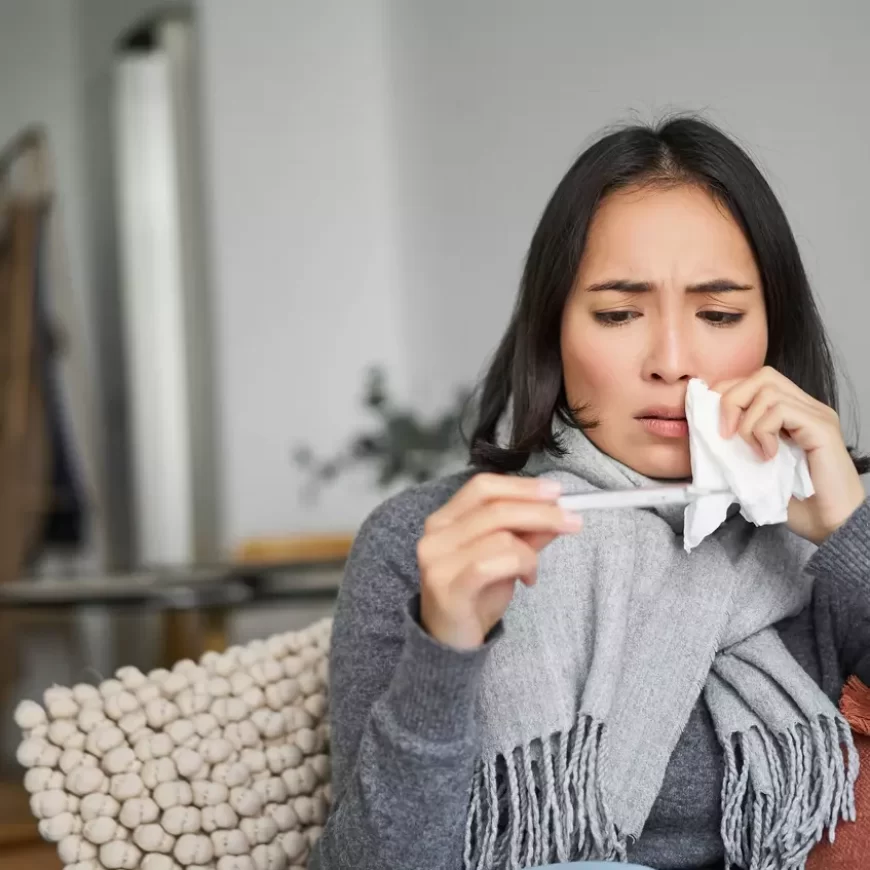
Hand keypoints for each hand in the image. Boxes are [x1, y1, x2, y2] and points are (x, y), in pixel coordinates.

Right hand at [418, 473, 581, 649]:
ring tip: (533, 570)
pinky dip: (520, 566)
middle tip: (572, 520)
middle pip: (495, 508)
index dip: (521, 486)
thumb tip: (557, 510)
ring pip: (500, 537)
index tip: (556, 492)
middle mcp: (435, 535)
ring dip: (530, 552)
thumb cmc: (475, 595)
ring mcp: (438, 561)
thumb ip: (526, 533)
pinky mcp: (447, 587)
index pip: (483, 487)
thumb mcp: (505, 557)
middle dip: (540, 512)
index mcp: (445, 519)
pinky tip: (527, 580)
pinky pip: (493, 564)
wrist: (450, 641)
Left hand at [714, 366, 864, 543]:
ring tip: (753, 450)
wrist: (832, 525)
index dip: (728, 394)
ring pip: (768, 390)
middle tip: (726, 434)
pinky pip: (781, 410)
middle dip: (732, 400)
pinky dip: (764, 431)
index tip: (714, 423)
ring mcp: (817, 415)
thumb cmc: (799, 503)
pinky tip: (768, 455)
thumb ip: (737, 449)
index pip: (755, 381)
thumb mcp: (756, 470)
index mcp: (793, 414)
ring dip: (748, 421)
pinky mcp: (822, 428)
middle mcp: (807, 408)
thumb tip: (706, 437)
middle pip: (761, 376)